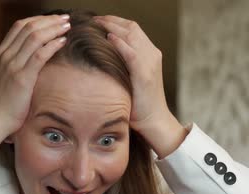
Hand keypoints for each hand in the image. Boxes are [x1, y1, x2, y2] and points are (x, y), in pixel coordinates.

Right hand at [0, 14, 70, 134]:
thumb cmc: (2, 104)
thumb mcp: (4, 79)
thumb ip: (14, 66)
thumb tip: (30, 60)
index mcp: (0, 54)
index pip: (19, 27)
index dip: (38, 19)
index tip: (52, 19)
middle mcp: (4, 56)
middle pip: (28, 27)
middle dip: (49, 20)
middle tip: (64, 18)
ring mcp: (12, 65)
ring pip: (34, 37)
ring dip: (53, 28)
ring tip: (67, 26)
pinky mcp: (22, 78)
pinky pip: (39, 55)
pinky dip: (52, 45)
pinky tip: (62, 41)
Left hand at [94, 15, 168, 130]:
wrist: (154, 120)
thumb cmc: (140, 104)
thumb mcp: (131, 79)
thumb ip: (122, 66)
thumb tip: (100, 59)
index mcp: (149, 54)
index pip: (132, 29)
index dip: (115, 22)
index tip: (99, 20)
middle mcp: (152, 54)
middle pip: (131, 27)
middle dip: (112, 20)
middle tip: (94, 19)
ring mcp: (150, 62)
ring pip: (131, 34)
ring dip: (112, 26)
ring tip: (97, 23)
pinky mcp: (144, 73)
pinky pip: (131, 52)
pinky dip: (120, 43)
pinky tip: (108, 38)